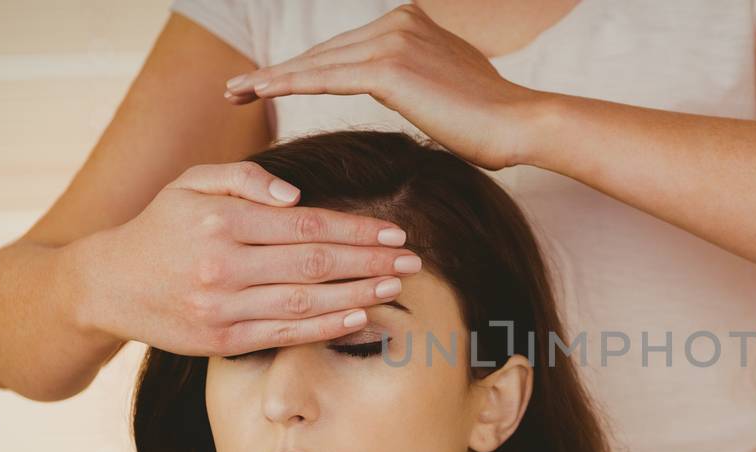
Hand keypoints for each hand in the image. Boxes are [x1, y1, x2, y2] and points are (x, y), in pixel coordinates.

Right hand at [72, 161, 422, 356]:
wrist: (108, 284)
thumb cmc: (161, 226)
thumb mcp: (192, 182)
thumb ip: (244, 178)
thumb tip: (295, 194)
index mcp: (221, 220)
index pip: (306, 225)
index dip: (356, 229)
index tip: (394, 231)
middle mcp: (222, 266)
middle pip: (314, 264)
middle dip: (370, 262)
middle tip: (412, 260)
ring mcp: (222, 307)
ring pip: (306, 302)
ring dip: (360, 295)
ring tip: (397, 287)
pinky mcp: (222, 340)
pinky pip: (286, 335)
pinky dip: (328, 328)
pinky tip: (362, 318)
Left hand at [222, 3, 545, 169]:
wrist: (520, 124)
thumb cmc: (492, 123)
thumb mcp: (450, 88)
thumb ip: (420, 80)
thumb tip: (410, 91)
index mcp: (412, 22)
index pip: (344, 49)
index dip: (305, 67)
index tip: (269, 83)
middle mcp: (399, 22)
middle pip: (324, 52)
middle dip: (278, 72)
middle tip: (236, 90)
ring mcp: (393, 40)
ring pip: (318, 64)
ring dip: (271, 80)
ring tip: (235, 95)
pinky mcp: (388, 68)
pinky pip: (325, 78)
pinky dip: (287, 86)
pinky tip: (258, 95)